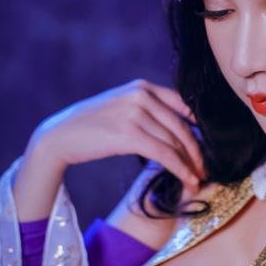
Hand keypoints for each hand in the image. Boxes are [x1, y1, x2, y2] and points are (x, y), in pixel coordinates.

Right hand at [31, 78, 204, 194]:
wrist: (59, 136)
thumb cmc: (91, 126)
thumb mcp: (122, 107)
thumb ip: (147, 110)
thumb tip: (178, 129)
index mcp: (142, 87)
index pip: (183, 106)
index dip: (199, 128)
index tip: (205, 146)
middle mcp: (141, 96)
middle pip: (182, 126)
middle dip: (197, 150)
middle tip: (205, 168)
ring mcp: (135, 113)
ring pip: (175, 142)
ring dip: (191, 163)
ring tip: (198, 178)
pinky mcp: (129, 134)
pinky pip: (165, 154)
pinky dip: (180, 168)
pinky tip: (188, 179)